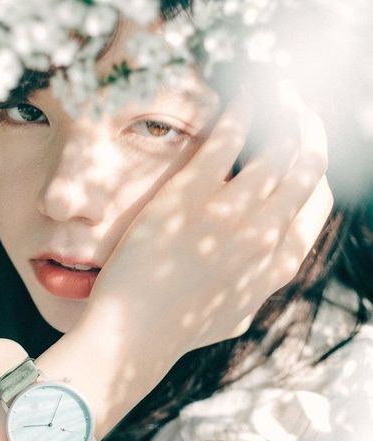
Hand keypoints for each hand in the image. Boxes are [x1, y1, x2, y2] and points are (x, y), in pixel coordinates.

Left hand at [78, 81, 332, 384]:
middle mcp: (263, 238)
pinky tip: (247, 92)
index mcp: (275, 267)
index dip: (314, 172)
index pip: (316, 206)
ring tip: (277, 93)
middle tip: (297, 110)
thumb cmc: (178, 330)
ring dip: (283, 113)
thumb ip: (255, 289)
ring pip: (277, 149)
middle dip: (308, 132)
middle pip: (306, 169)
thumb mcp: (231, 316)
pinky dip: (244, 110)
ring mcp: (229, 215)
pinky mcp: (191, 197)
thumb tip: (265, 274)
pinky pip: (229, 138)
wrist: (136, 336)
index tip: (306, 151)